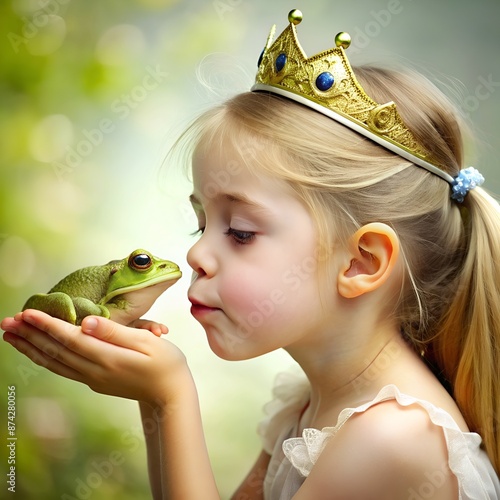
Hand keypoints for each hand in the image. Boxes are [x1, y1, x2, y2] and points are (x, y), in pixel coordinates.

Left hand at [1, 310, 190, 406]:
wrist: (170, 396)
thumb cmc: (166, 364)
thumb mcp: (148, 342)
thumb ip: (116, 331)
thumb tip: (87, 322)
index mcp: (107, 357)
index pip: (70, 338)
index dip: (47, 325)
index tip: (26, 313)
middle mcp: (95, 371)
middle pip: (55, 351)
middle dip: (29, 335)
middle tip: (5, 322)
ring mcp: (93, 379)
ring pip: (54, 362)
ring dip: (31, 348)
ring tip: (11, 336)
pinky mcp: (94, 382)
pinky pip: (62, 369)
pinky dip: (44, 359)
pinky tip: (37, 352)